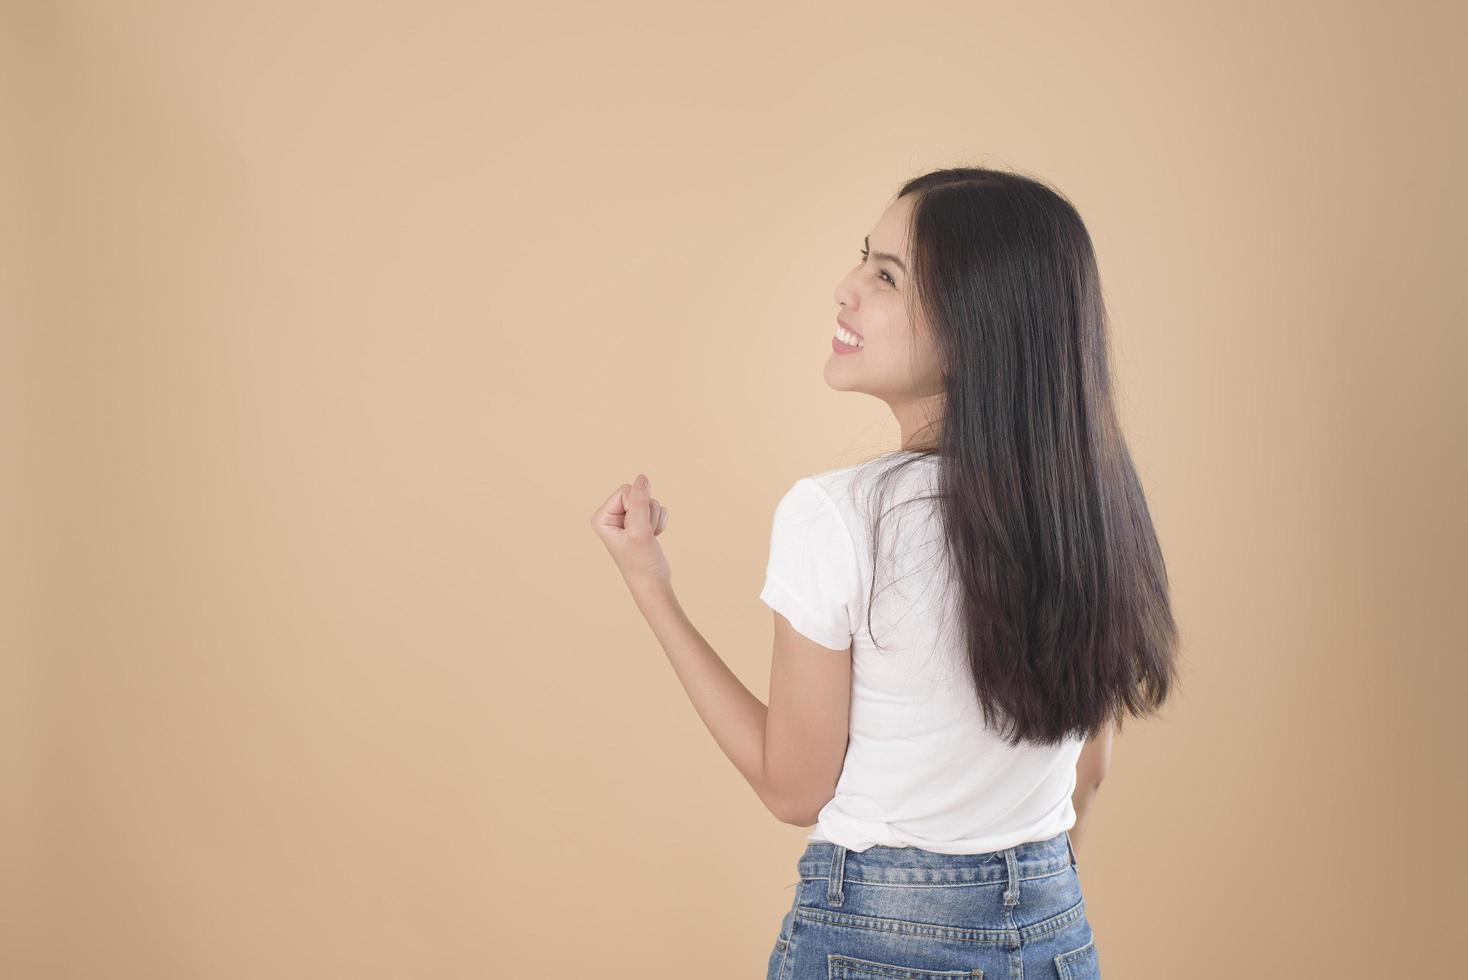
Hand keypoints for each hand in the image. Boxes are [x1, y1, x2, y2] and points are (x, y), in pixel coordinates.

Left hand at [591, 473, 671, 587]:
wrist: (653, 582)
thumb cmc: (641, 561)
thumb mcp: (639, 530)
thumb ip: (639, 502)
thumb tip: (642, 477)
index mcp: (602, 516)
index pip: (626, 491)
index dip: (637, 508)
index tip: (634, 529)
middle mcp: (612, 515)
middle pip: (638, 493)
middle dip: (647, 512)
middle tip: (643, 535)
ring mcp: (627, 518)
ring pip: (650, 501)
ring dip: (654, 519)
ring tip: (648, 538)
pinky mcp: (641, 521)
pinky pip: (658, 508)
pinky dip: (660, 522)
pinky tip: (653, 537)